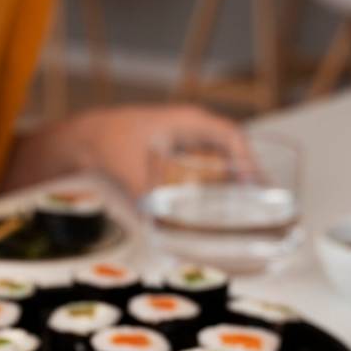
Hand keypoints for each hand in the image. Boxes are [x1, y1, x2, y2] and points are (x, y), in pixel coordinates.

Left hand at [5, 104, 249, 196]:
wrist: (86, 138)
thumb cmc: (109, 146)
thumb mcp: (132, 174)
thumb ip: (149, 201)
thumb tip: (166, 229)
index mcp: (187, 121)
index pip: (230, 135)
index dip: (247, 160)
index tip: (256, 184)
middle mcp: (190, 125)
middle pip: (231, 145)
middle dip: (248, 171)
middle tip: (264, 199)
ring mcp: (183, 135)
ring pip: (219, 153)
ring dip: (234, 175)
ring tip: (250, 203)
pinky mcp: (175, 147)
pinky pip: (205, 159)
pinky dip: (215, 176)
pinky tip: (219, 199)